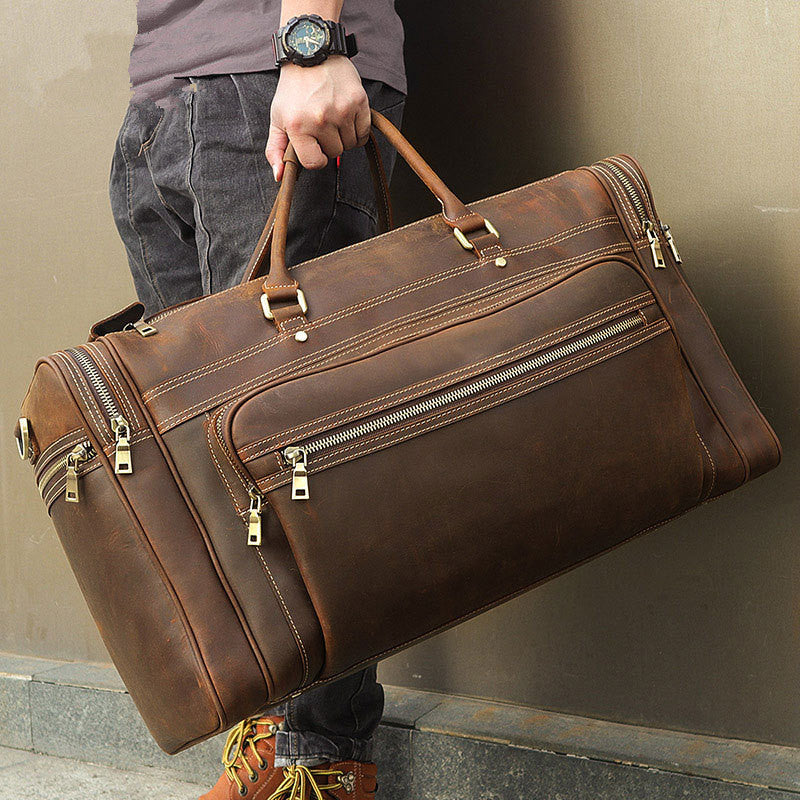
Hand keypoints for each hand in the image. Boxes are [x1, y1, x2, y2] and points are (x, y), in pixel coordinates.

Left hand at [266, 57, 369, 180]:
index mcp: (298, 126)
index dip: (316, 158)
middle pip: (335, 153)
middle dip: (329, 143)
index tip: (315, 148)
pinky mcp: (359, 102)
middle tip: (322, 125)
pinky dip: (357, 130)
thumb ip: (275, 149)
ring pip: (350, 145)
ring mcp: (341, 111)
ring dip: (343, 137)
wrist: (312, 53)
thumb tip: (279, 176)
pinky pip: (363, 133)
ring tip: (333, 119)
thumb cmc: (293, 89)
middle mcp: (320, 119)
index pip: (315, 163)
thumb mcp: (277, 118)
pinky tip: (347, 117)